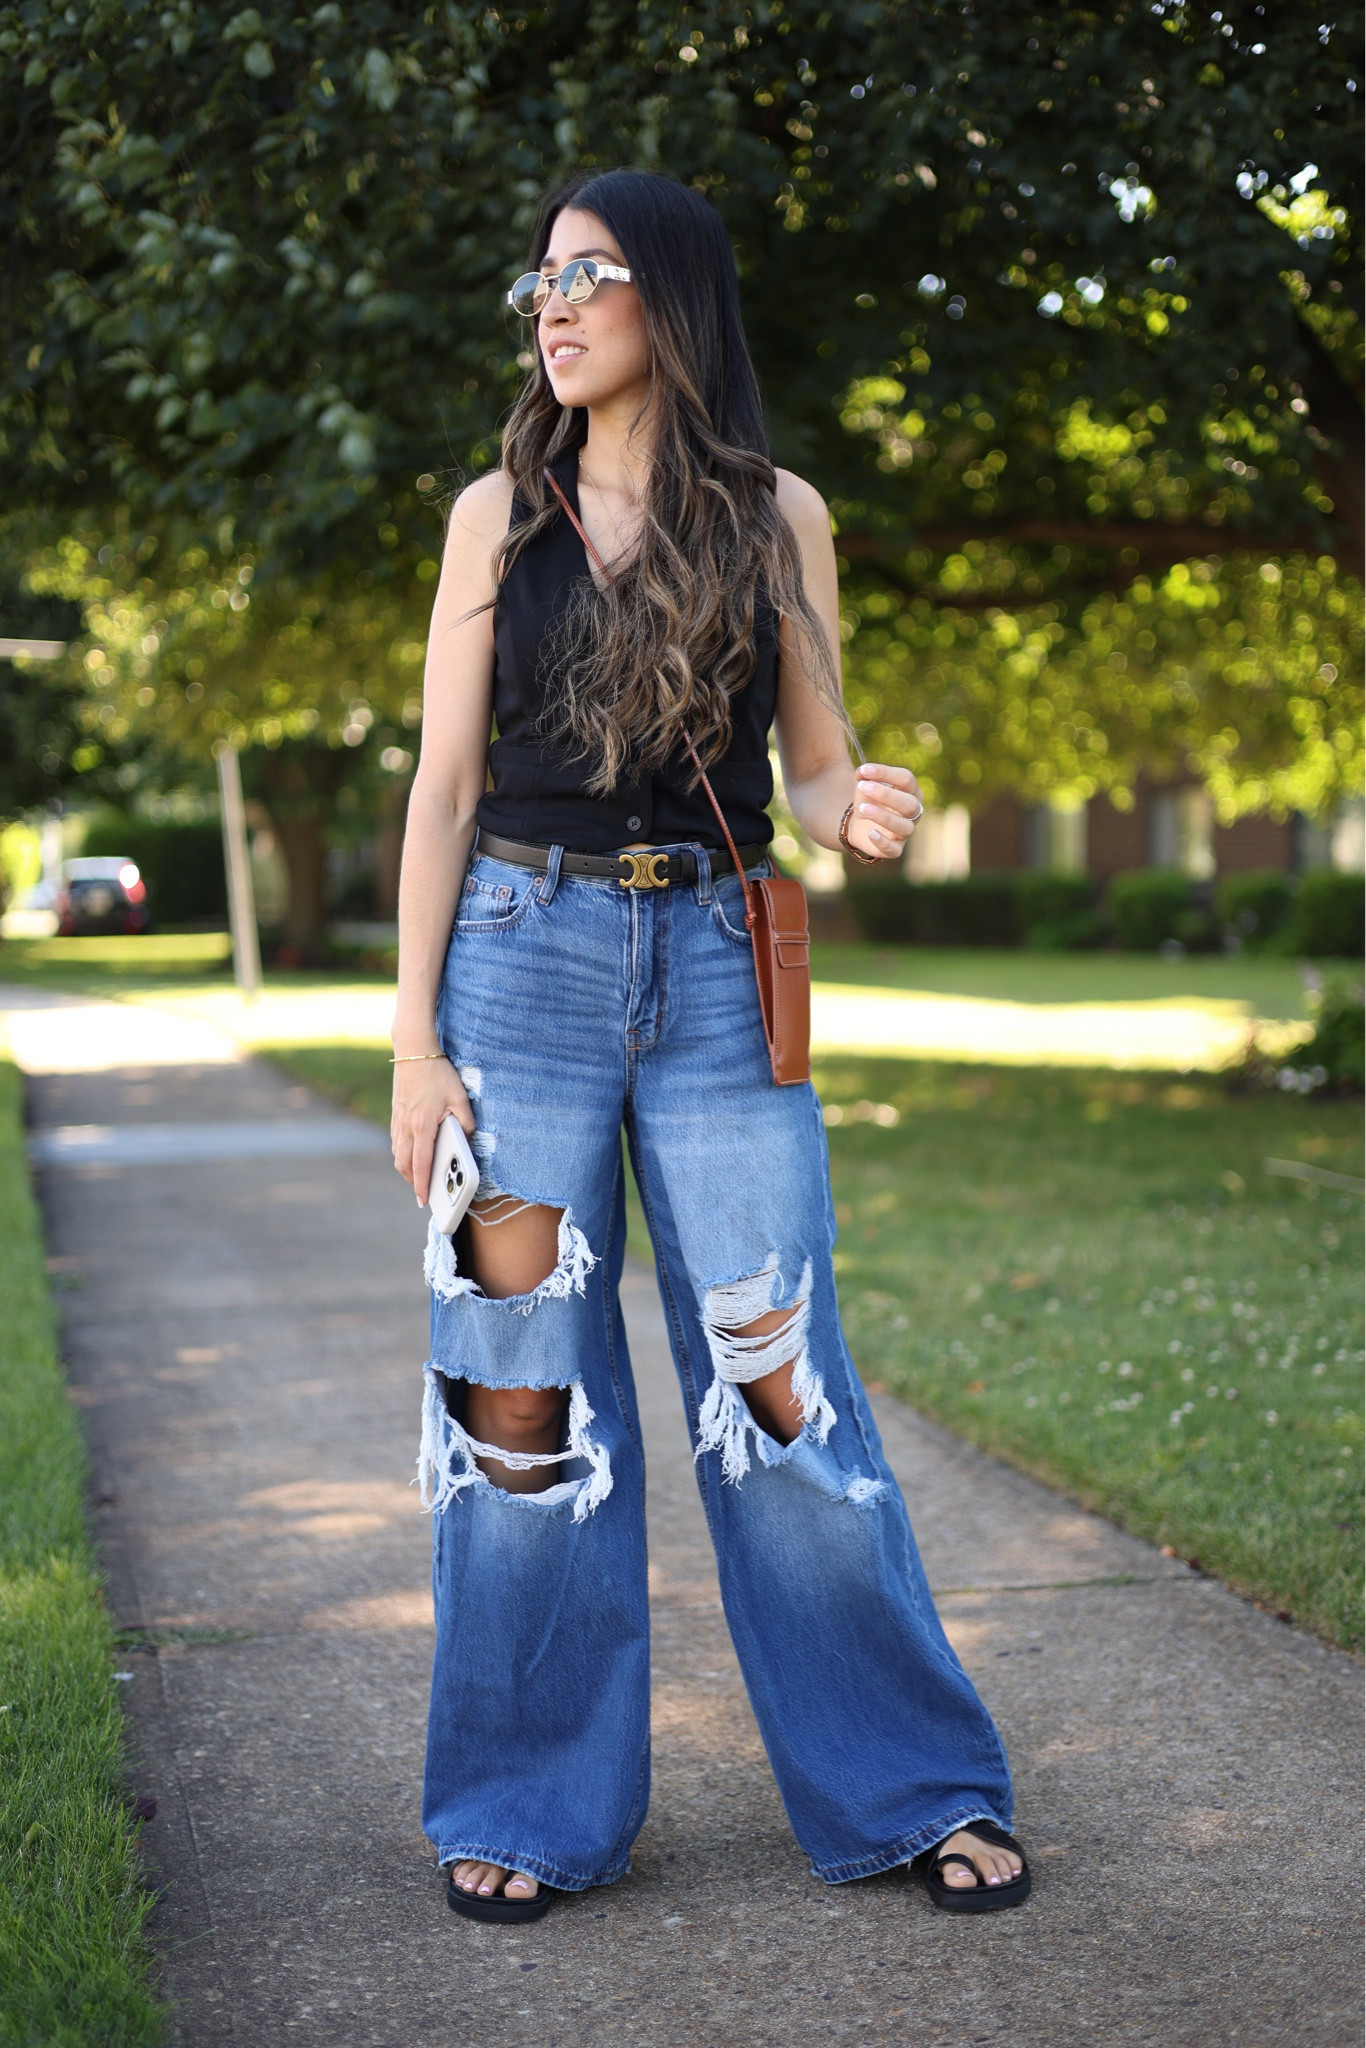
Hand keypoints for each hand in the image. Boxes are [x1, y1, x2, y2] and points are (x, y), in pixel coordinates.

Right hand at [390, 1055, 475, 1206]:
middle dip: (413, 1182)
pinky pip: (396, 1141)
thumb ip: (466, 1121)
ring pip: (398, 1154)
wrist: (413, 1051)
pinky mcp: (396, 1114)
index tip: (423, 1201)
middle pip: (404, 1164)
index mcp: (423, 1125)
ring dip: (407, 1169)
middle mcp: (407, 1126)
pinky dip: (403, 1153)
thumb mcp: (460, 1096)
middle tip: (423, 1194)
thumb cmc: (438, 1073)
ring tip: (419, 1178)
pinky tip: (412, 1154)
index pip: (422, 1163)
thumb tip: (466, 1139)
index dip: (422, 1185)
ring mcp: (398, 1120)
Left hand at [845, 762, 923, 860]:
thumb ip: (864, 778)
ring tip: (862, 808)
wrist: (859, 822)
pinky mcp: (895, 849)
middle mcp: (913, 812)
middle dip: (886, 795)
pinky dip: (883, 842)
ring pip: (905, 827)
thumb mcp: (865, 785)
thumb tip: (862, 774)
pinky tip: (870, 833)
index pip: (906, 779)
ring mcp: (905, 831)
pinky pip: (894, 850)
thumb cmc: (868, 798)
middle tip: (863, 787)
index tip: (863, 770)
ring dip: (883, 816)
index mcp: (911, 791)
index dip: (885, 773)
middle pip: (910, 804)